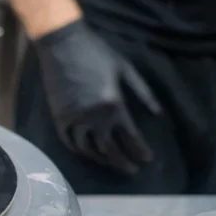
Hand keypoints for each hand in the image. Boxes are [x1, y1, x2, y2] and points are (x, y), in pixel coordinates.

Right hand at [34, 20, 161, 174]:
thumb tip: (157, 114)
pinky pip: (68, 140)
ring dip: (101, 159)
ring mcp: (74, 118)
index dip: (140, 151)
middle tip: (132, 170)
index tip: (148, 160)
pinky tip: (87, 152)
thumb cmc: (96, 53)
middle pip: (110, 149)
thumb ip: (143, 93)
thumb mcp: (125, 69)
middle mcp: (94, 117)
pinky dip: (78, 150)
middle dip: (122, 162)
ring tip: (110, 163)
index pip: (131, 136)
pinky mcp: (58, 116)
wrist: (62, 44)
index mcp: (114, 104)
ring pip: (88, 148)